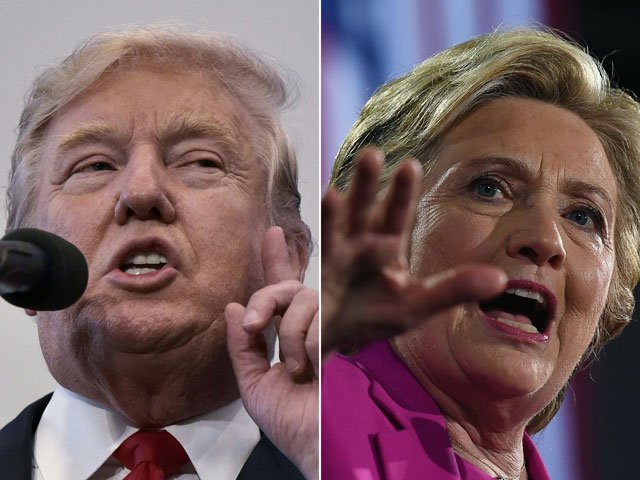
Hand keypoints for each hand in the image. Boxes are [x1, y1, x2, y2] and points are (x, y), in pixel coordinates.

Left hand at [226, 226, 317, 479]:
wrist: (320, 446)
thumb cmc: (290, 423)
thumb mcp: (253, 384)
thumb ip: (241, 347)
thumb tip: (233, 306)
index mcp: (287, 337)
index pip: (281, 290)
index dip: (276, 260)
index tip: (272, 232)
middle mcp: (310, 328)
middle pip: (290, 287)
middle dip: (268, 297)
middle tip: (255, 324)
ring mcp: (331, 329)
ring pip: (305, 299)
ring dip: (291, 331)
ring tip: (297, 367)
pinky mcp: (350, 334)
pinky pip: (322, 316)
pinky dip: (310, 340)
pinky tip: (316, 366)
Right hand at [322, 148, 506, 353]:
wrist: (334, 341)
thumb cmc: (374, 319)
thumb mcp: (417, 305)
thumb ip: (454, 289)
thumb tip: (501, 279)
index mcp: (386, 247)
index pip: (396, 215)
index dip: (402, 192)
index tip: (409, 164)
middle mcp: (361, 243)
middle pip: (366, 209)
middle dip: (367, 183)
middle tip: (372, 154)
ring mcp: (339, 254)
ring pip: (342, 222)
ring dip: (343, 202)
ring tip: (339, 186)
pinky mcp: (321, 271)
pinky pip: (325, 248)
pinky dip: (326, 226)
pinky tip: (326, 203)